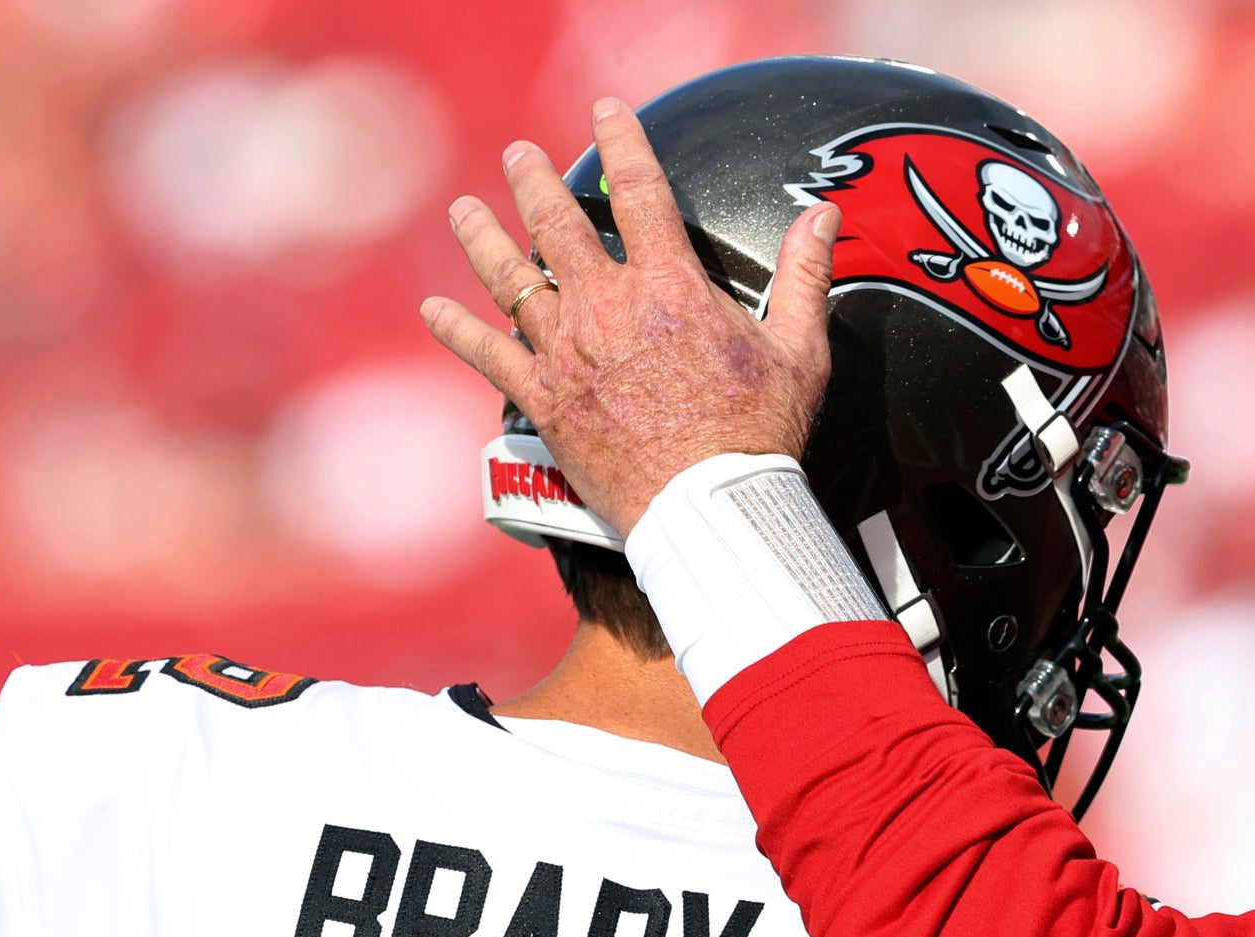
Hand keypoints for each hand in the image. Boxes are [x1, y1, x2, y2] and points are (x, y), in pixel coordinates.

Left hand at [421, 100, 837, 534]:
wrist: (709, 508)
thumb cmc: (759, 434)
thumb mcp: (800, 350)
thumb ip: (803, 275)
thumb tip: (821, 215)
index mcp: (669, 285)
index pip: (642, 190)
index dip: (623, 140)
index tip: (606, 111)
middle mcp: (608, 307)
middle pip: (556, 223)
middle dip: (531, 181)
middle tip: (516, 156)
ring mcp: (567, 352)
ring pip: (510, 279)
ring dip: (481, 239)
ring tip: (463, 212)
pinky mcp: (544, 399)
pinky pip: (487, 356)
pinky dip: (456, 330)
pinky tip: (433, 309)